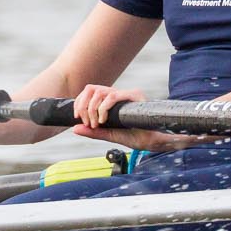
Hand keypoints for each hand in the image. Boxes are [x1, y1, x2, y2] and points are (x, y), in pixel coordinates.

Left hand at [70, 84, 189, 152]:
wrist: (154, 141)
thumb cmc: (136, 137)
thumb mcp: (110, 134)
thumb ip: (93, 131)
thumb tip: (75, 128)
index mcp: (111, 100)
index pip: (89, 91)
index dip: (79, 102)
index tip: (78, 118)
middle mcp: (118, 94)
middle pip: (91, 88)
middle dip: (83, 106)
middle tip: (87, 123)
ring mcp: (127, 93)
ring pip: (99, 91)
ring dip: (92, 108)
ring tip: (96, 123)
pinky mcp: (135, 95)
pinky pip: (113, 96)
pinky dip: (103, 108)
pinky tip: (103, 120)